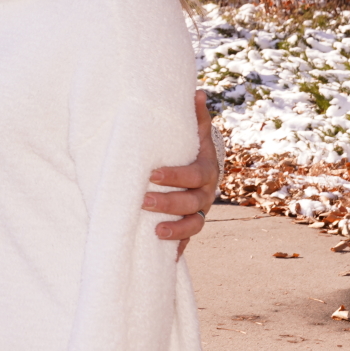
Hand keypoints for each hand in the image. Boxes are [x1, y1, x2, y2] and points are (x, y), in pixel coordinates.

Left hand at [147, 89, 219, 254]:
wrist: (204, 172)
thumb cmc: (192, 150)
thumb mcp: (195, 134)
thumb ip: (196, 117)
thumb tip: (196, 92)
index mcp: (206, 170)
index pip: (193, 175)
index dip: (174, 176)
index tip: (151, 174)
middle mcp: (206, 194)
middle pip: (192, 203)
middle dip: (168, 203)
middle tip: (142, 201)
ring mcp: (200, 212)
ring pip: (193, 225)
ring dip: (176, 230)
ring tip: (156, 232)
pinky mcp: (191, 226)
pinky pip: (188, 241)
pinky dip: (178, 249)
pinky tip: (167, 258)